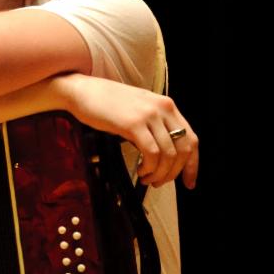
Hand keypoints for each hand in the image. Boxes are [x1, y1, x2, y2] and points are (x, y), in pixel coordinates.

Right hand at [61, 73, 198, 188]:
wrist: (81, 90)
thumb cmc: (105, 102)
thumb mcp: (138, 108)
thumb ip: (154, 125)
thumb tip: (163, 155)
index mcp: (166, 105)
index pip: (191, 139)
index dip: (192, 165)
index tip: (188, 182)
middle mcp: (162, 108)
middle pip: (183, 149)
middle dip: (174, 172)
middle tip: (160, 183)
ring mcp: (149, 115)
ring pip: (169, 154)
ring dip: (160, 173)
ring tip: (147, 178)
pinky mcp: (134, 123)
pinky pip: (152, 153)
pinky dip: (149, 168)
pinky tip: (140, 171)